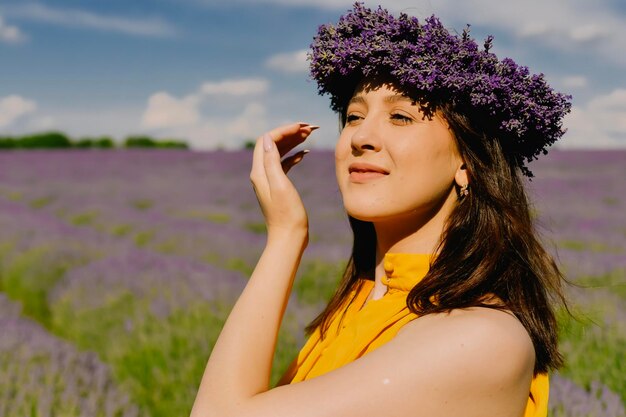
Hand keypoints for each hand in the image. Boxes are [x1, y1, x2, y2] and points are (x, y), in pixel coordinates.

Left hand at [250, 122, 317, 240]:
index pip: (267, 141)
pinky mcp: (279, 187)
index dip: (283, 130)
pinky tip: (305, 153)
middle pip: (273, 144)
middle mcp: (262, 174)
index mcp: (260, 172)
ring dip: (294, 142)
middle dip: (291, 133)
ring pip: (280, 153)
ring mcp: (270, 180)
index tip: (302, 126)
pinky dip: (295, 156)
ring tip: (310, 135)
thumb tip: (268, 138)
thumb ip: (272, 162)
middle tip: (311, 128)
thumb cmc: (287, 214)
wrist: (289, 237)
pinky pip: (285, 164)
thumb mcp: (280, 185)